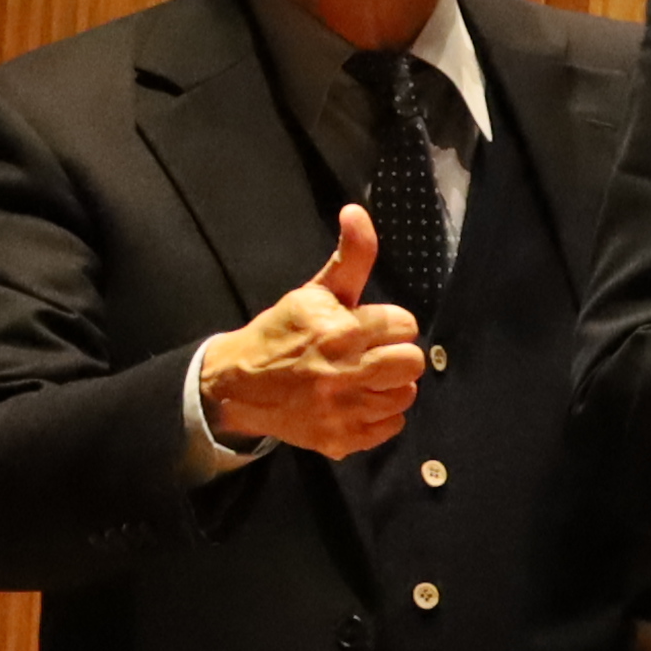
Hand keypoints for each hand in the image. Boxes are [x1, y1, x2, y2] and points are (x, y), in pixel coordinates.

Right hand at [198, 202, 423, 457]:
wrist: (237, 385)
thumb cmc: (283, 333)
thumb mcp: (316, 292)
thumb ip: (351, 256)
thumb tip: (357, 211)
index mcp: (341, 332)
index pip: (405, 324)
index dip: (387, 324)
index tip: (363, 327)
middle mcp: (346, 373)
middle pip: (413, 362)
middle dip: (394, 354)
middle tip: (368, 354)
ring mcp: (344, 411)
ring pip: (406, 396)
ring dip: (388, 386)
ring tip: (360, 378)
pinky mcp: (342, 440)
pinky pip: (391, 428)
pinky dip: (377, 417)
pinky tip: (353, 402)